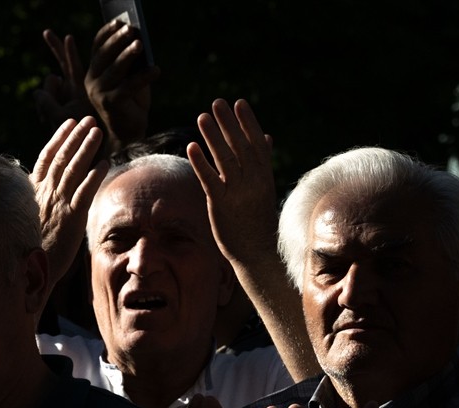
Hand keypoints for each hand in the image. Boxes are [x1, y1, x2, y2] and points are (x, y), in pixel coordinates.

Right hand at [31, 115, 107, 287]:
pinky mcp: (72, 219)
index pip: (46, 158)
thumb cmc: (25, 250)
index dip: (58, 138)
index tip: (68, 123)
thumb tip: (39, 195)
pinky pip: (85, 192)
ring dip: (86, 148)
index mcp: (31, 192)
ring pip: (73, 169)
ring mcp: (58, 205)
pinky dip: (94, 176)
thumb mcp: (23, 220)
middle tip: (88, 119)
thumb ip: (33, 203)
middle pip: (61, 158)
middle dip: (75, 136)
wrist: (25, 274)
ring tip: (97, 132)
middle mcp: (44, 194)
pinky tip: (105, 163)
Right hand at [33, 29, 94, 128]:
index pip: (73, 67)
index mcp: (80, 90)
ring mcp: (63, 94)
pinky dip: (41, 107)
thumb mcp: (60, 119)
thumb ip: (47, 103)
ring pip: (47, 85)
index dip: (69, 53)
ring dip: (45, 97)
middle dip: (55, 48)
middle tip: (47, 32)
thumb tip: (36, 91)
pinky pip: (41, 96)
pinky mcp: (55, 101)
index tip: (69, 37)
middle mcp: (72, 88)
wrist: (78, 148)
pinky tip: (45, 120)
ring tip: (49, 118)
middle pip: (62, 64)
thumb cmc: (75, 135)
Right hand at [84, 18, 157, 151]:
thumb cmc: (131, 103)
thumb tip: (138, 42)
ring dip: (128, 54)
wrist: (129, 133)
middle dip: (118, 40)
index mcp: (94, 72)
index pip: (97, 47)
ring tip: (140, 44)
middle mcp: (92, 81)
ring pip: (115, 69)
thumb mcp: (130, 78)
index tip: (118, 21)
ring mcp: (99, 93)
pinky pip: (129, 86)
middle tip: (130, 28)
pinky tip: (156, 70)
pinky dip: (144, 77)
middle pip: (104, 55)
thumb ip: (131, 63)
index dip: (106, 33)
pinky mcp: (111, 103)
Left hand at [187, 98, 278, 272]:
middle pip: (240, 146)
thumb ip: (263, 162)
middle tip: (217, 102)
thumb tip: (266, 137)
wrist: (259, 254)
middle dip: (229, 123)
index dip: (248, 122)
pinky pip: (210, 180)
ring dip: (213, 137)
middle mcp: (253, 181)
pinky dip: (201, 163)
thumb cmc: (260, 219)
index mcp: (265, 176)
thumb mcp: (265, 188)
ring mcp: (238, 193)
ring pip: (225, 160)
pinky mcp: (221, 205)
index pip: (256, 143)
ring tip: (202, 117)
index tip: (239, 103)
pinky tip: (191, 147)